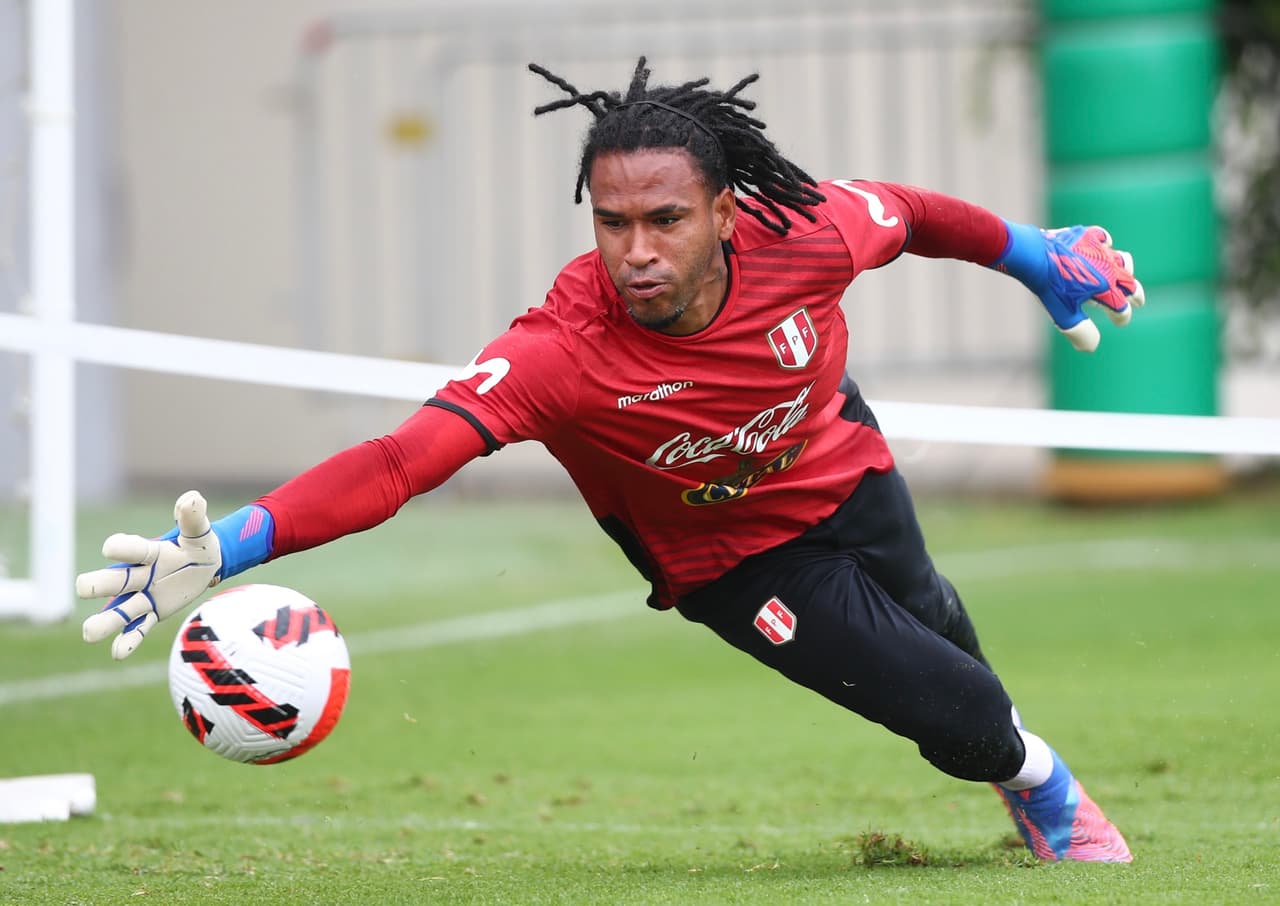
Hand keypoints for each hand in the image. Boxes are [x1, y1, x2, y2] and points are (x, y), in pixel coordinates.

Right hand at [78, 490, 221, 659]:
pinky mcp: (153, 613)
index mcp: (149, 552)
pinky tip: (117, 653)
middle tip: (82, 587)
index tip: (110, 549)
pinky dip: (129, 640)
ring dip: (106, 621)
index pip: (131, 549)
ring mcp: (144, 595)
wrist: (205, 567)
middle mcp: (140, 575)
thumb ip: (194, 517)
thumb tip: (192, 498)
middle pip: (116, 580)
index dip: (121, 548)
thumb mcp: (200, 532)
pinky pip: (139, 628)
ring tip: (89, 633)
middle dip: (100, 583)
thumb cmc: (198, 545)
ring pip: (121, 609)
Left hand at [995, 222, 1145, 352]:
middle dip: (1135, 295)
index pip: (1122, 308)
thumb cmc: (1049, 287)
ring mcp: (1100, 251)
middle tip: (1138, 301)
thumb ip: (1080, 333)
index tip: (1120, 322)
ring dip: (1126, 270)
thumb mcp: (1063, 315)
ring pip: (1122, 260)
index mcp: (1106, 290)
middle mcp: (1109, 269)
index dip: (1122, 317)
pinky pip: (1103, 238)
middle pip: (1130, 284)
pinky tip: (1104, 246)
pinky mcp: (1086, 237)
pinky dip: (1106, 244)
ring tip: (1125, 275)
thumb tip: (1091, 347)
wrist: (1034, 255)